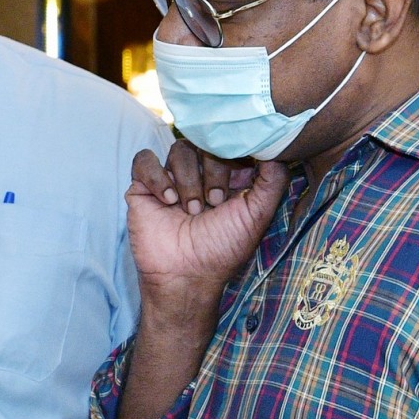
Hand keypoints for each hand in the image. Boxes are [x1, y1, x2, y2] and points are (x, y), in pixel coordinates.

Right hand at [127, 140, 288, 294]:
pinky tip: (168, 200)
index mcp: (228, 176)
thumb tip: (276, 145)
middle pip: (205, 141)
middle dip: (213, 171)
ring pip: (178, 150)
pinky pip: (144, 160)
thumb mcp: (258, 213)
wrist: (186, 276)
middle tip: (215, 202)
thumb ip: (273, 179)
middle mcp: (199, 174)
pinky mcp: (143, 187)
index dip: (235, 151)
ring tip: (192, 210)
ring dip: (188, 180)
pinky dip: (158, 177)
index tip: (241, 173)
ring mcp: (170, 179)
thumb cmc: (223, 249)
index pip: (231, 142)